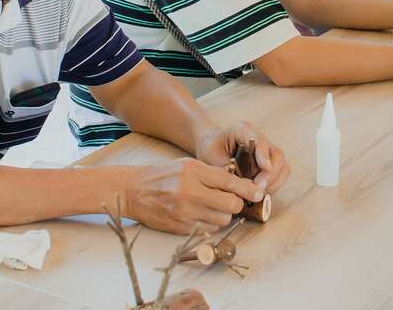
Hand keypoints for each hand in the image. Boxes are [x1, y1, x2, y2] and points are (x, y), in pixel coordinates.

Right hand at [123, 158, 259, 234]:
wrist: (134, 190)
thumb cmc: (163, 175)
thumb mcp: (188, 164)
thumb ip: (212, 173)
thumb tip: (237, 182)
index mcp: (194, 172)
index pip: (229, 182)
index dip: (248, 190)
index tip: (259, 193)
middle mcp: (191, 193)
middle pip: (230, 205)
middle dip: (236, 204)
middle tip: (233, 200)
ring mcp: (185, 213)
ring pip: (222, 220)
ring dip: (224, 215)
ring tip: (215, 207)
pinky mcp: (181, 228)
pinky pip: (208, 229)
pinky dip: (211, 223)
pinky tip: (202, 214)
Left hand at [194, 122, 290, 196]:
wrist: (211, 144)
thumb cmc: (210, 148)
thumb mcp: (210, 156)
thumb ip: (223, 168)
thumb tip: (238, 185)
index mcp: (243, 130)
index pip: (259, 141)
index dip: (263, 155)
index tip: (265, 168)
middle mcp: (259, 139)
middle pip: (276, 155)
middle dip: (271, 175)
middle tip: (258, 189)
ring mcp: (267, 151)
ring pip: (282, 166)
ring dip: (274, 182)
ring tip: (259, 194)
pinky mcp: (269, 163)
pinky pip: (279, 174)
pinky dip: (273, 185)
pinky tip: (259, 193)